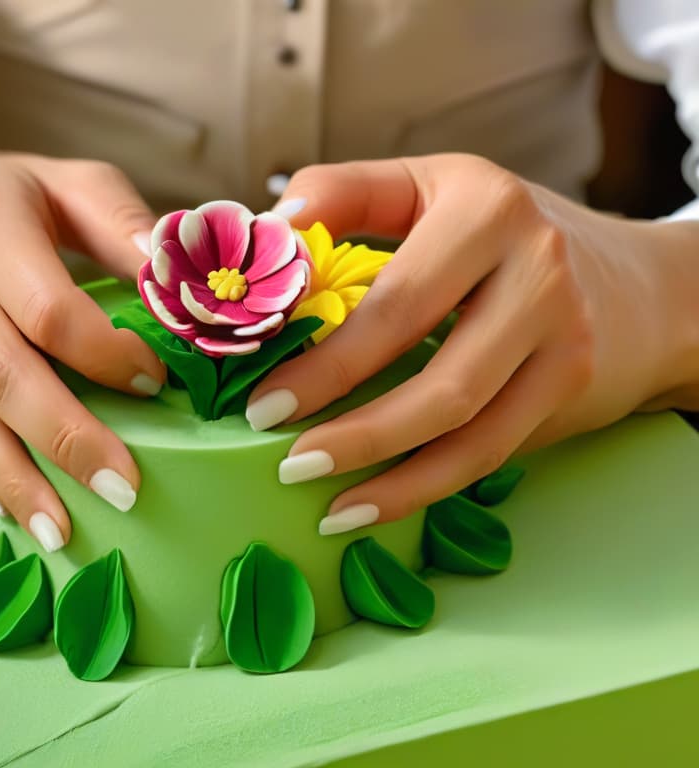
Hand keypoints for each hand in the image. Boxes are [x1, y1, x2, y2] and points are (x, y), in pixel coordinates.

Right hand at [0, 123, 165, 550]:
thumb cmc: (20, 197)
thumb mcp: (77, 184)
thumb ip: (129, 226)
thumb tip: (185, 285)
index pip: (45, 307)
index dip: (102, 353)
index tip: (155, 381)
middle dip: (64, 439)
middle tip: (125, 488)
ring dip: (16, 479)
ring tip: (63, 535)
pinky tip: (14, 512)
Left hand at [247, 154, 698, 533]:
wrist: (636, 280)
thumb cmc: (501, 232)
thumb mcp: (429, 187)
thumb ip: (347, 195)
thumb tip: (266, 231)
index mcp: (485, 209)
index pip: (395, 302)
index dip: (327, 360)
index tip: (262, 401)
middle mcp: (537, 271)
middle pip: (438, 376)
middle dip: (354, 429)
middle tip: (285, 458)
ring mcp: (565, 338)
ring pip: (468, 427)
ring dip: (388, 474)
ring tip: (324, 502)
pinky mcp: (573, 388)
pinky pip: (491, 452)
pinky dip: (426, 486)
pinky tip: (371, 503)